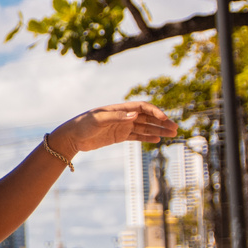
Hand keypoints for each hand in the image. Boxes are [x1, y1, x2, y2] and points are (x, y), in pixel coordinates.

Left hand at [51, 102, 178, 155]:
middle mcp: (123, 116)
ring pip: (144, 127)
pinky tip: (157, 139)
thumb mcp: (98, 120)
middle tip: (175, 128)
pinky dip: (147, 137)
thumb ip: (117, 117)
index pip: (142, 107)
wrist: (72, 137)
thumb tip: (135, 115)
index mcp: (119, 109)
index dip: (154, 111)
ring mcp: (122, 126)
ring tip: (172, 134)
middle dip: (162, 122)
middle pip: (147, 118)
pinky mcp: (119, 136)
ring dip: (158, 130)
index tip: (164, 119)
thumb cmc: (83, 125)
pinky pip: (136, 136)